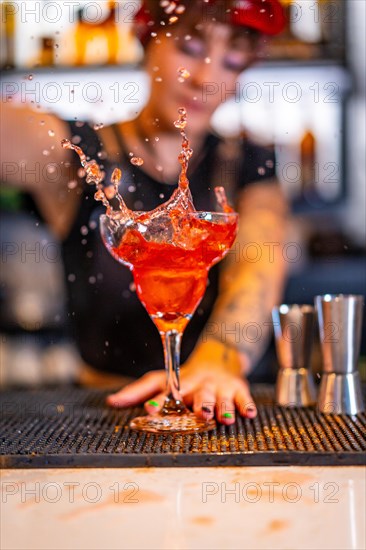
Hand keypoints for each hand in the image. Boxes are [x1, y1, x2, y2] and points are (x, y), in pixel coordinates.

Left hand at [106, 340, 256, 424]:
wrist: (217, 359)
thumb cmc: (184, 377)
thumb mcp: (160, 380)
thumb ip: (138, 391)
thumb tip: (111, 401)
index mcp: (179, 382)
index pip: (168, 390)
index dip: (159, 400)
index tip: (149, 409)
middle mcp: (199, 384)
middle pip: (199, 393)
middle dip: (200, 404)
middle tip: (199, 413)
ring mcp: (219, 386)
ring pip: (221, 397)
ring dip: (222, 406)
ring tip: (223, 418)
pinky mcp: (237, 389)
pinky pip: (243, 397)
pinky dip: (246, 405)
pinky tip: (249, 414)